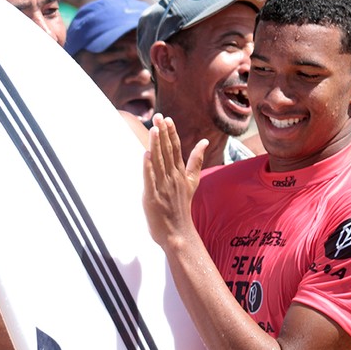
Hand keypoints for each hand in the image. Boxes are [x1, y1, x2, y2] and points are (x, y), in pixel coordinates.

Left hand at [142, 114, 206, 245]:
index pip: (176, 148)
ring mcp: (163, 187)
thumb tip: (204, 141)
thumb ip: (196, 161)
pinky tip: (146, 155)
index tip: (167, 118)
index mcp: (180, 173)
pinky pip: (150, 180)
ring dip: (156, 145)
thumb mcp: (192, 181)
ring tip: (154, 129)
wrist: (179, 233)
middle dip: (163, 133)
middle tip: (158, 117)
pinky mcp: (153, 197)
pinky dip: (148, 167)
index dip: (171, 133)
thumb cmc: (182, 206)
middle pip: (168, 152)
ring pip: (159, 162)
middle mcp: (173, 178)